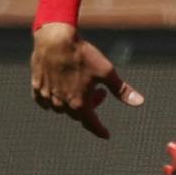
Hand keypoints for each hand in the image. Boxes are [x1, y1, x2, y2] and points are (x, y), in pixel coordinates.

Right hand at [30, 24, 142, 139]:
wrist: (55, 39)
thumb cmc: (82, 55)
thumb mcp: (106, 72)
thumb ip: (121, 90)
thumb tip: (139, 102)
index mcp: (79, 104)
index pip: (92, 124)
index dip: (101, 130)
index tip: (106, 134)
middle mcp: (62, 104)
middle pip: (78, 114)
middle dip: (90, 107)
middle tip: (99, 92)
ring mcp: (47, 96)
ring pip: (60, 109)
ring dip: (71, 103)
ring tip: (79, 87)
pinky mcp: (36, 87)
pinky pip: (43, 101)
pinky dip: (51, 101)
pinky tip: (56, 92)